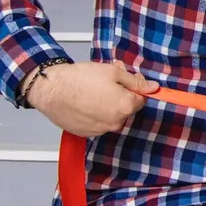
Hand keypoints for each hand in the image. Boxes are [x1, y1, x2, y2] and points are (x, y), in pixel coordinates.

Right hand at [25, 61, 159, 137]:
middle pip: (126, 107)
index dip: (133, 86)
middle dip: (120, 94)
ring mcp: (101, 130)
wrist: (51, 89)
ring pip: (112, 116)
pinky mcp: (87, 133)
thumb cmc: (80, 78)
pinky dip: (95, 114)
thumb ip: (136, 81)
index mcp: (126, 106)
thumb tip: (154, 88)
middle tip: (105, 81)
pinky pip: (98, 123)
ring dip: (107, 104)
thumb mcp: (113, 72)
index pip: (141, 98)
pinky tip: (84, 102)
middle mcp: (116, 122)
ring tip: (91, 90)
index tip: (124, 79)